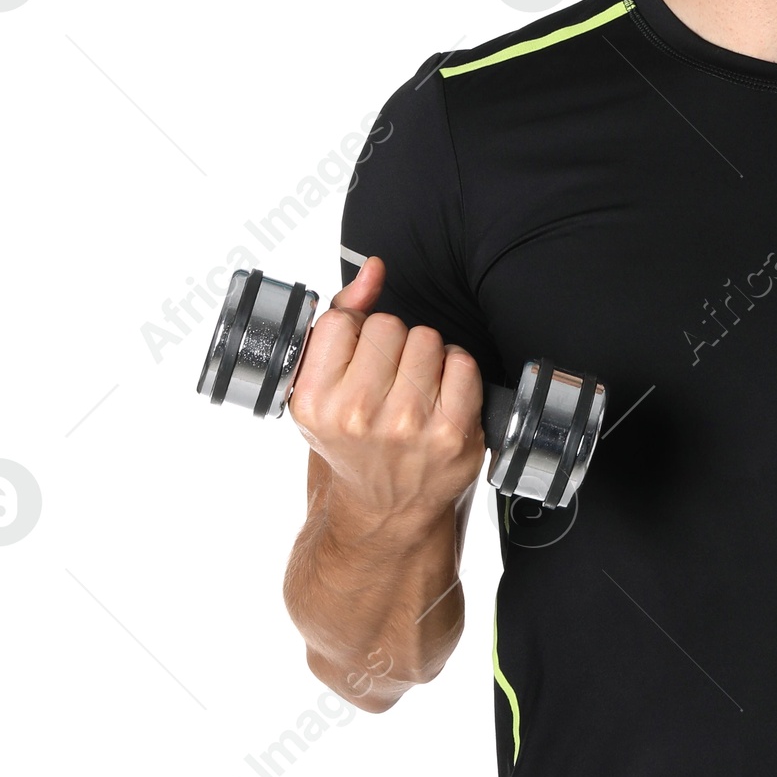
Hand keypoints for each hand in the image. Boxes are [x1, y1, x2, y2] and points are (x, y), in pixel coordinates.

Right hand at [287, 255, 486, 527]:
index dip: (354, 331)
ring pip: (428, 338)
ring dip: (426, 353)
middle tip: (388, 376)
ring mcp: (407, 426)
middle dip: (392, 341)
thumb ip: (342, 316)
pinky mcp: (452, 433)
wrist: (385, 508)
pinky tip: (441, 394)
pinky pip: (462, 364)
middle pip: (389, 325)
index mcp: (313, 401)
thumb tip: (374, 268)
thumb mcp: (323, 387)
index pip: (341, 320)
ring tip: (414, 385)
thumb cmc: (353, 441)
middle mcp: (357, 415)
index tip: (356, 357)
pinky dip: (456, 370)